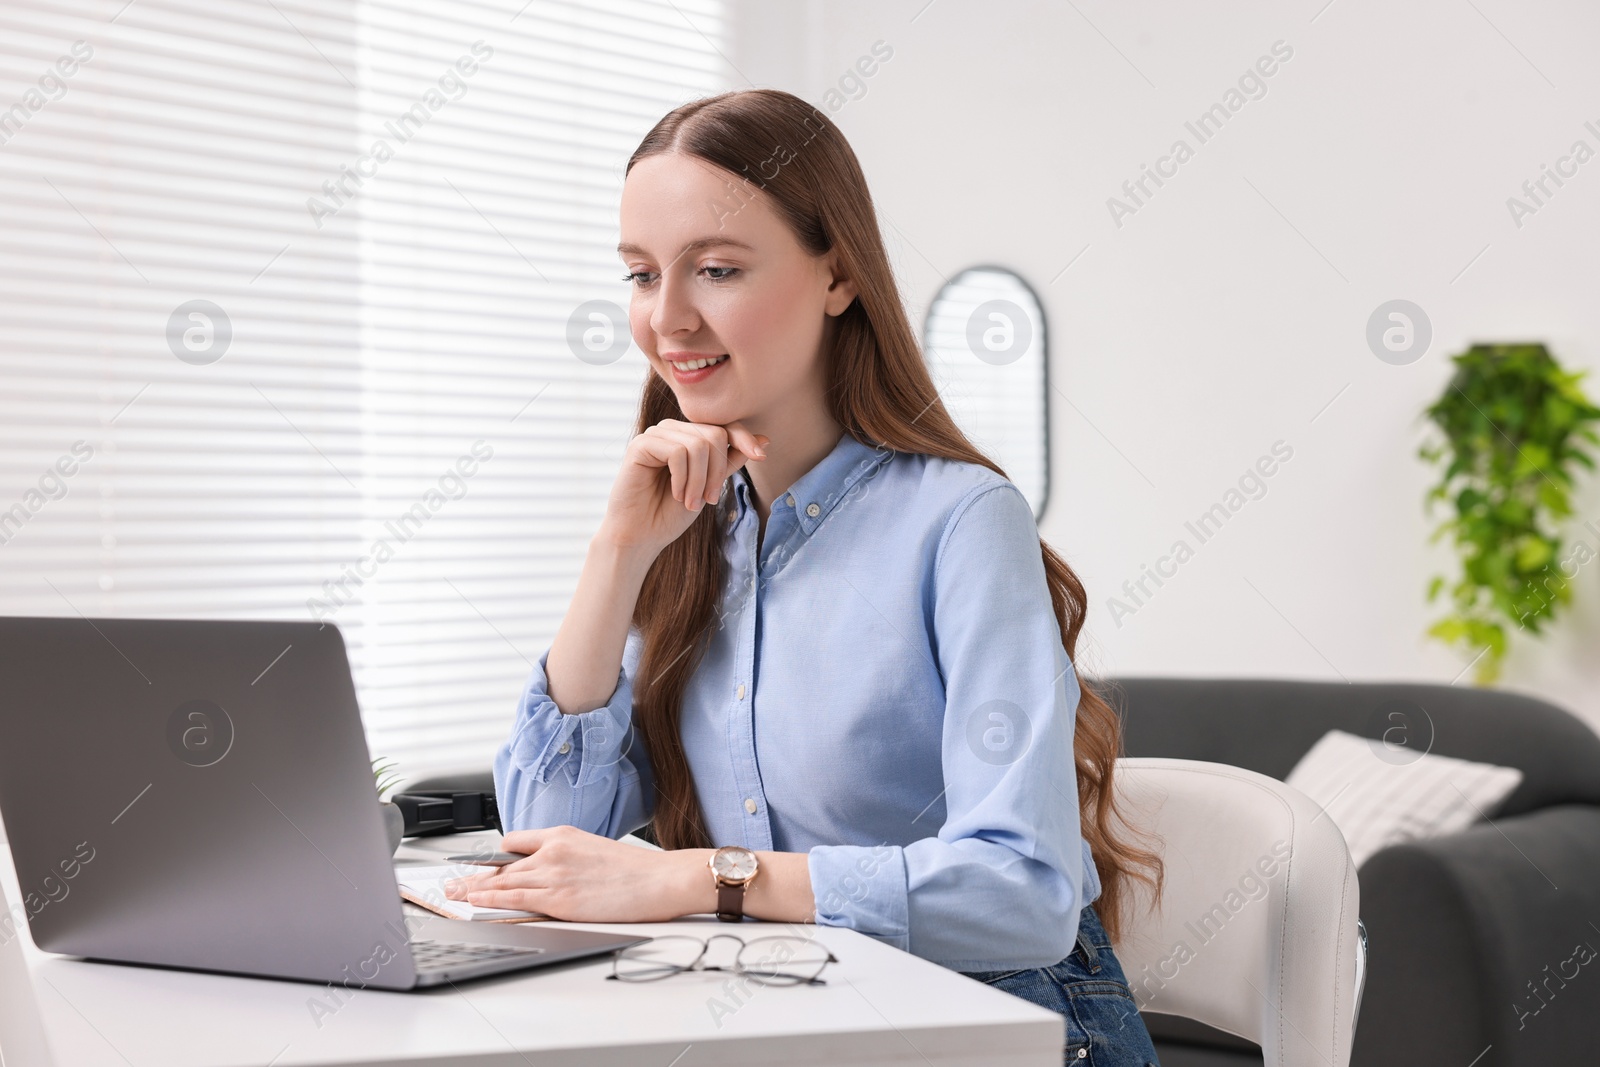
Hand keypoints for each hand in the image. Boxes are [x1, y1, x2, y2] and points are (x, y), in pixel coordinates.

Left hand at [441, 826, 708, 922]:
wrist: (660, 879)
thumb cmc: (637, 870)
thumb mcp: (595, 849)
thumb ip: (568, 856)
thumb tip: (552, 871)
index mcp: (563, 834)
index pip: (514, 841)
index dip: (494, 857)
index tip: (480, 864)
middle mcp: (553, 850)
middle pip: (500, 863)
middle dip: (473, 873)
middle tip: (451, 880)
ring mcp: (553, 873)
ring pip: (501, 880)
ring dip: (473, 888)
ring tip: (453, 893)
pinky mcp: (558, 898)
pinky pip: (513, 898)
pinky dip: (489, 899)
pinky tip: (474, 902)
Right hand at [598, 419, 768, 556]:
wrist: (641, 535)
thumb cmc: (671, 512)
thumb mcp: (709, 486)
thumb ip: (730, 462)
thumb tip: (764, 440)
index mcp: (689, 437)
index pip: (723, 426)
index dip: (744, 438)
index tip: (760, 456)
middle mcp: (672, 430)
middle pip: (714, 434)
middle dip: (717, 471)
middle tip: (708, 499)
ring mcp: (656, 435)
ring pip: (698, 444)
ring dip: (699, 480)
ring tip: (689, 501)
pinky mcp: (641, 445)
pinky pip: (677, 451)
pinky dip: (682, 478)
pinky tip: (675, 493)